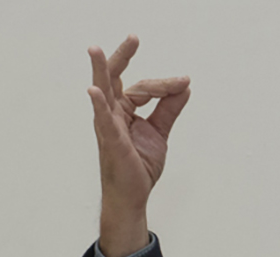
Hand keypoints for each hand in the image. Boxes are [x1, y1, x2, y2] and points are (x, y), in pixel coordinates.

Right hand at [87, 35, 189, 256]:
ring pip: (104, 93)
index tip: (184, 83)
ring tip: (95, 50)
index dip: (165, 84)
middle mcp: (112, 114)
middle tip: (134, 37)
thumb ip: (169, 108)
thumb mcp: (159, 132)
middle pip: (114, 78)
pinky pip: (102, 120)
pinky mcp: (110, 142)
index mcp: (123, 110)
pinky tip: (94, 91)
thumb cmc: (139, 166)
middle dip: (122, 56)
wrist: (134, 195)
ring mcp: (108, 126)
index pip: (144, 87)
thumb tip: (184, 87)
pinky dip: (98, 105)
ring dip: (100, 70)